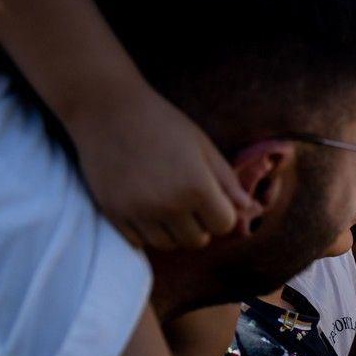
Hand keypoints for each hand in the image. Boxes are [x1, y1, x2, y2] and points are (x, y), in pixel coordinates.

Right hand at [68, 85, 252, 249]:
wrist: (107, 110)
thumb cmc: (162, 123)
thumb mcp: (203, 146)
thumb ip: (227, 180)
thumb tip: (247, 208)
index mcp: (197, 187)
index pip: (224, 225)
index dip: (222, 212)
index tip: (212, 197)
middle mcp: (169, 206)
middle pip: (197, 240)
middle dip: (199, 224)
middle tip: (188, 199)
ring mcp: (139, 213)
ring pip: (169, 245)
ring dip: (174, 230)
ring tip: (167, 202)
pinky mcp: (114, 215)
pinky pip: (140, 243)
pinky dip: (147, 231)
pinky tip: (146, 206)